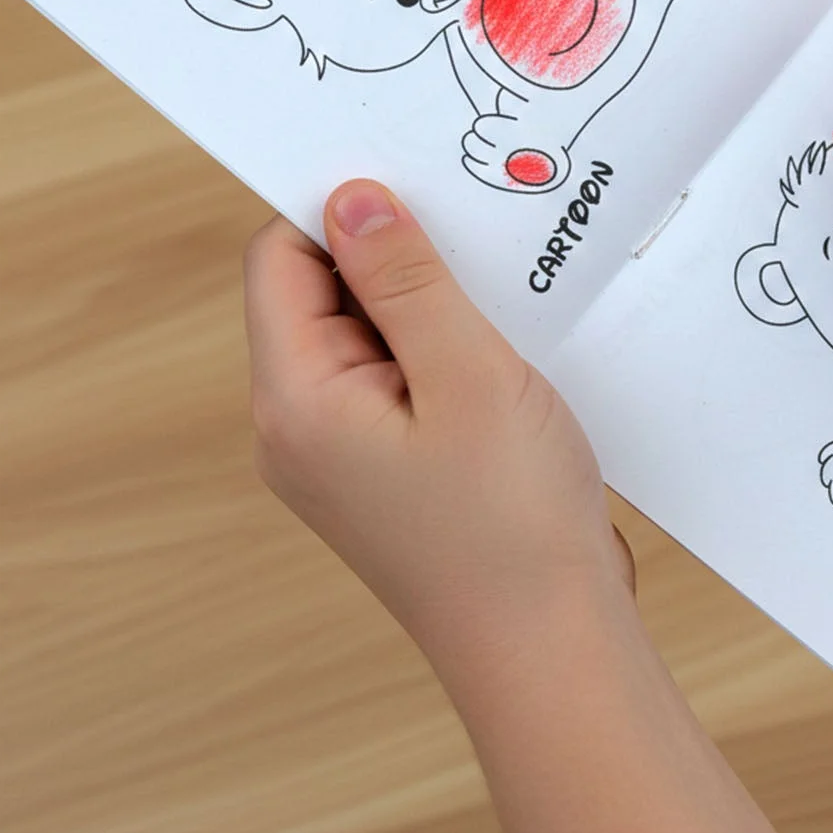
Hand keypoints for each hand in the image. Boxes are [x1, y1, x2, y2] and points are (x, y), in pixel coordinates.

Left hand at [243, 181, 632, 679]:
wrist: (552, 649)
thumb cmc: (510, 525)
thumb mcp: (468, 373)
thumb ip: (405, 279)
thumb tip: (353, 199)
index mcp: (297, 400)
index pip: (279, 261)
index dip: (338, 210)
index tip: (415, 183)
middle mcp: (301, 428)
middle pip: (322, 294)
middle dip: (395, 256)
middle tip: (477, 238)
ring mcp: (345, 457)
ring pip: (372, 337)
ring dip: (431, 306)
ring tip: (501, 304)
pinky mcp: (391, 473)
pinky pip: (403, 382)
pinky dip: (447, 353)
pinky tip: (506, 356)